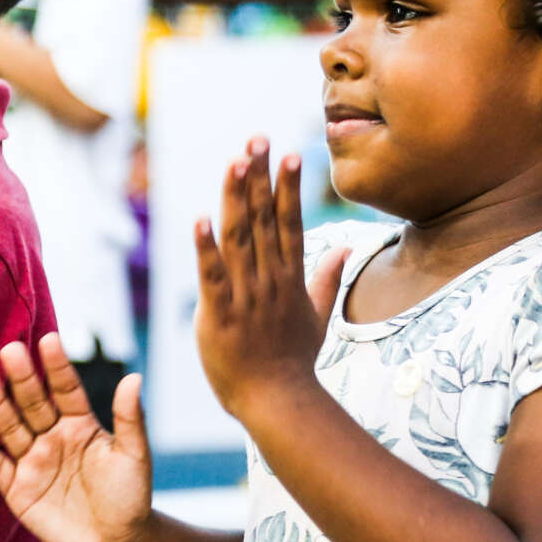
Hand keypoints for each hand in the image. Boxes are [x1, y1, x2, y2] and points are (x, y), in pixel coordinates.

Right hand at [0, 335, 154, 541]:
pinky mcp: (17, 489)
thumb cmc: (130, 497)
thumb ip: (131, 419)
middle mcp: (52, 436)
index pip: (66, 388)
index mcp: (81, 423)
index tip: (49, 339)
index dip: (57, 366)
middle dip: (21, 378)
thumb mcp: (135, 456)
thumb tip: (134, 376)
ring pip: (11, 427)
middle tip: (9, 350)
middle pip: (33, 402)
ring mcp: (32, 461)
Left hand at [193, 138, 346, 417]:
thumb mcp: (317, 318)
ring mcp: (246, 295)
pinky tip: (200, 219)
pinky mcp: (220, 314)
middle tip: (257, 139)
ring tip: (236, 162)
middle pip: (264, 219)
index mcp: (289, 277)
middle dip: (260, 177)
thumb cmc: (294, 362)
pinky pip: (212, 275)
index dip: (288, 187)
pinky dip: (205, 248)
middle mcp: (269, 279)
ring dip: (237, 198)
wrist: (278, 402)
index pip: (289, 223)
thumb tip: (342, 250)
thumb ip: (327, 280)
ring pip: (240, 238)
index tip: (291, 153)